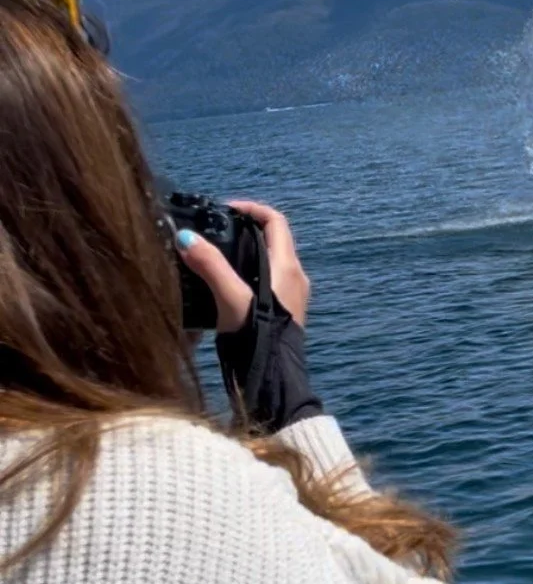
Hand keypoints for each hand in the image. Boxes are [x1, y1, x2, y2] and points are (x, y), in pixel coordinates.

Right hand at [177, 199, 310, 332]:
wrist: (274, 375)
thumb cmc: (257, 335)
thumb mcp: (230, 297)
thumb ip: (209, 266)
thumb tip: (186, 237)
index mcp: (286, 266)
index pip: (275, 221)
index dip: (252, 209)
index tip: (226, 209)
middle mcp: (295, 275)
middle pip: (273, 239)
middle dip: (245, 230)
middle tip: (216, 230)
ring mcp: (293, 293)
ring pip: (270, 260)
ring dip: (247, 252)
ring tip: (216, 255)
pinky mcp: (286, 309)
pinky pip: (269, 279)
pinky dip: (250, 271)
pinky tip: (226, 284)